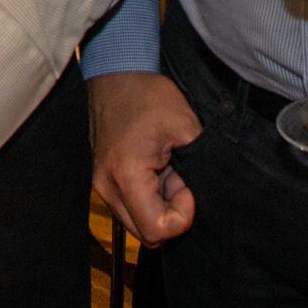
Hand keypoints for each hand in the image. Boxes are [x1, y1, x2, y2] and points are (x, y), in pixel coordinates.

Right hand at [87, 73, 199, 246]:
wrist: (117, 73)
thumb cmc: (148, 95)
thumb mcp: (186, 127)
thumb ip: (199, 167)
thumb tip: (205, 196)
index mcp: (125, 175)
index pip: (156, 230)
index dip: (181, 215)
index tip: (186, 185)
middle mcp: (106, 186)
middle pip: (146, 234)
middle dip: (170, 213)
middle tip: (178, 176)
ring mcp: (102, 184)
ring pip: (138, 223)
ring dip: (160, 206)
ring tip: (167, 170)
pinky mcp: (104, 180)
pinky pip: (131, 207)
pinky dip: (149, 198)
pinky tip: (156, 169)